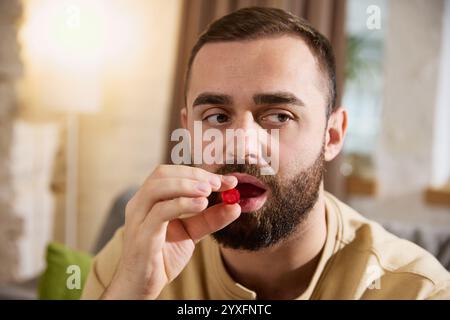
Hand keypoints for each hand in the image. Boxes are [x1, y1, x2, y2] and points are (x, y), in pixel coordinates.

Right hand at [101, 165, 239, 298]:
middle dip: (193, 175)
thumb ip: (210, 218)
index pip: (172, 174)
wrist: (142, 286)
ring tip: (209, 191)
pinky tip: (201, 204)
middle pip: (162, 174)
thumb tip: (235, 205)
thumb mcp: (191, 233)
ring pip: (158, 188)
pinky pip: (160, 212)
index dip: (200, 173)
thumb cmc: (163, 257)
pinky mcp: (142, 235)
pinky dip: (182, 204)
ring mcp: (138, 218)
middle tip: (218, 184)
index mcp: (149, 199)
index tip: (227, 181)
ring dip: (186, 185)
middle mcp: (140, 204)